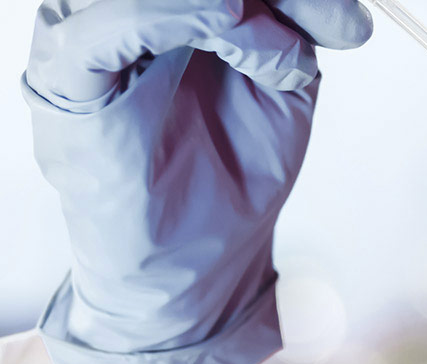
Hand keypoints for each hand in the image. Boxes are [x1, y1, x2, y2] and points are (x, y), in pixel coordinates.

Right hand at [23, 0, 372, 363]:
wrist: (193, 265)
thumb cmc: (227, 177)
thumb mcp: (282, 89)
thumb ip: (293, 31)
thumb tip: (339, 10)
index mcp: (172, 3)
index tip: (352, 25)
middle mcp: (119, 8)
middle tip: (337, 25)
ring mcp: (86, 36)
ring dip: (233, 2)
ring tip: (282, 58)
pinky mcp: (66, 78)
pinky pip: (107, 23)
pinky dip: (174, 12)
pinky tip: (228, 19)